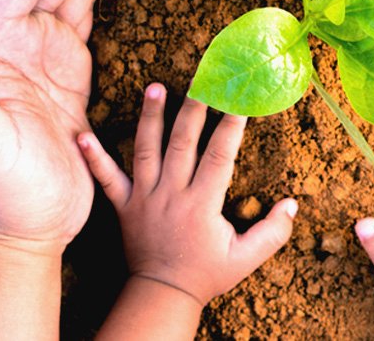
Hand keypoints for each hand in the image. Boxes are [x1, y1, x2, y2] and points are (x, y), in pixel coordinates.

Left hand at [78, 85, 298, 306]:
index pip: (220, 156)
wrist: (163, 295)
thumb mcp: (247, 259)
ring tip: (156, 87)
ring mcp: (145, 198)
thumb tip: (293, 204)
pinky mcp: (124, 206)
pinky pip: (107, 179)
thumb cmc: (207, 275)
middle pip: (183, 143)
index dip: (232, 126)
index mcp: (202, 204)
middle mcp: (172, 195)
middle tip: (202, 79)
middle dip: (194, 108)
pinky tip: (81, 135)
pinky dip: (94, 158)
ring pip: (146, 150)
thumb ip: (273, 232)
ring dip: (151, 117)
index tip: (241, 100)